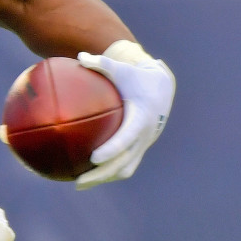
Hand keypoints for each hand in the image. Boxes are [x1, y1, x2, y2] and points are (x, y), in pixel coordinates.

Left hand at [75, 50, 174, 189]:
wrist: (162, 86)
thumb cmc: (135, 76)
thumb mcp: (121, 69)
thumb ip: (101, 63)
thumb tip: (79, 57)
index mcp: (141, 117)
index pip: (127, 137)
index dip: (112, 149)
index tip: (94, 157)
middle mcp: (145, 134)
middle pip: (124, 162)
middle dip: (102, 174)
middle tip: (78, 181)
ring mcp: (144, 144)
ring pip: (125, 168)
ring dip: (104, 178)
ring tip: (79, 184)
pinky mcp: (141, 148)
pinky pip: (125, 165)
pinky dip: (108, 171)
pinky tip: (86, 173)